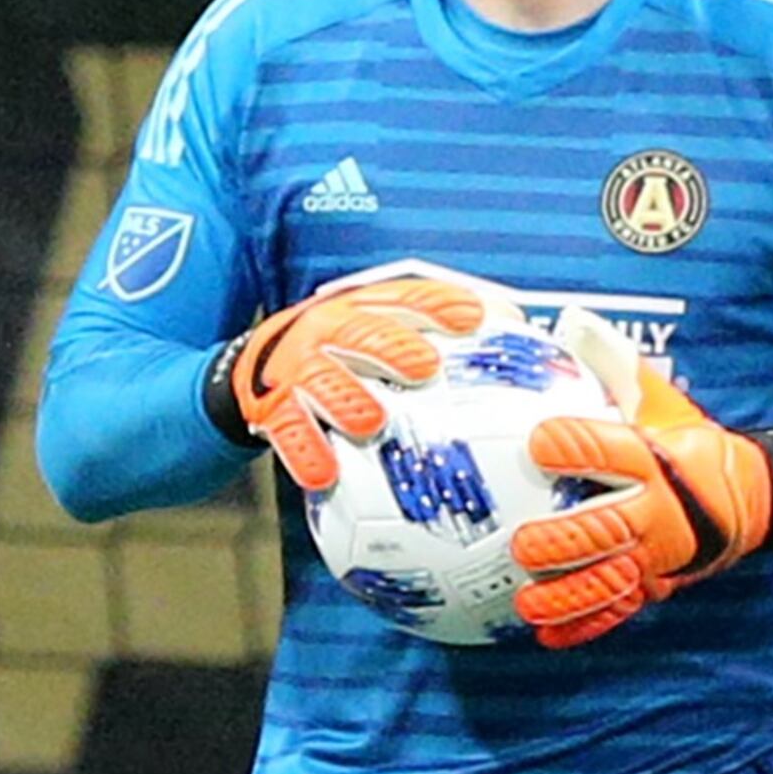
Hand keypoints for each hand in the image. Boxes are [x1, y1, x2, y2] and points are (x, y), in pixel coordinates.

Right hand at [201, 272, 484, 492]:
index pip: (404, 298)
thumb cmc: (342, 353)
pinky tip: (324, 474)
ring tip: (371, 421)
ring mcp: (298, 369)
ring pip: (321, 381)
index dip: (436, 305)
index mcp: (362, 308)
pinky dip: (305, 453)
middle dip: (391, 347)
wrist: (258, 366)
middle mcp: (328, 331)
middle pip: (360, 332)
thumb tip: (514, 328)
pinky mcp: (272, 407)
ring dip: (347, 400)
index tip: (471, 317)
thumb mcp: (379, 328)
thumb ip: (433, 331)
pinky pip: (288, 431)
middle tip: (422, 366)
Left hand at [509, 310, 772, 646]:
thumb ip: (617, 368)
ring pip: (609, 581)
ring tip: (528, 603)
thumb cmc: (693, 445)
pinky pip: (619, 611)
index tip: (540, 442)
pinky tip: (547, 636)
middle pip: (606, 529)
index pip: (611, 449)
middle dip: (563, 540)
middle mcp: (659, 512)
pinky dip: (584, 627)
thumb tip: (571, 323)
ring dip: (567, 595)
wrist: (755, 497)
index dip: (574, 445)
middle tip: (525, 545)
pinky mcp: (657, 585)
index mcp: (657, 460)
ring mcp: (659, 556)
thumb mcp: (665, 403)